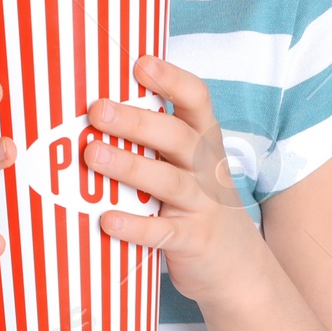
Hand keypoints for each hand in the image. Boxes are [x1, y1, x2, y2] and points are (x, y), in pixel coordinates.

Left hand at [82, 53, 265, 309]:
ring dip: (129, 167)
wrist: (239, 267)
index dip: (171, 80)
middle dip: (136, 121)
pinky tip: (107, 220)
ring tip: (92, 154)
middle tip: (97, 110)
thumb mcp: (188, 165)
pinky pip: (163, 233)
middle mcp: (206, 168)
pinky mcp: (192, 242)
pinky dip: (136, 226)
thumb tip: (95, 104)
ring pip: (168, 182)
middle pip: (177, 137)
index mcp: (203, 141)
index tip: (140, 63)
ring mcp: (202, 206)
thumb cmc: (197, 202)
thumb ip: (155, 138)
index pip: (196, 100)